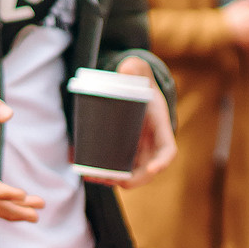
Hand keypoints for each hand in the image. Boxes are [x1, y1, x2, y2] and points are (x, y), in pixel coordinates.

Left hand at [89, 56, 175, 188]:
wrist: (132, 87)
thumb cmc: (139, 81)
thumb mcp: (139, 72)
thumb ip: (135, 68)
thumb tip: (128, 67)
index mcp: (160, 127)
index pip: (167, 150)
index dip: (162, 162)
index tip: (153, 170)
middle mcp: (151, 143)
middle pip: (146, 170)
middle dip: (131, 179)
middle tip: (112, 179)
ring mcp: (136, 150)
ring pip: (128, 172)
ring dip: (112, 179)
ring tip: (92, 177)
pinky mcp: (121, 151)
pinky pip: (113, 165)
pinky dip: (98, 169)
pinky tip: (82, 168)